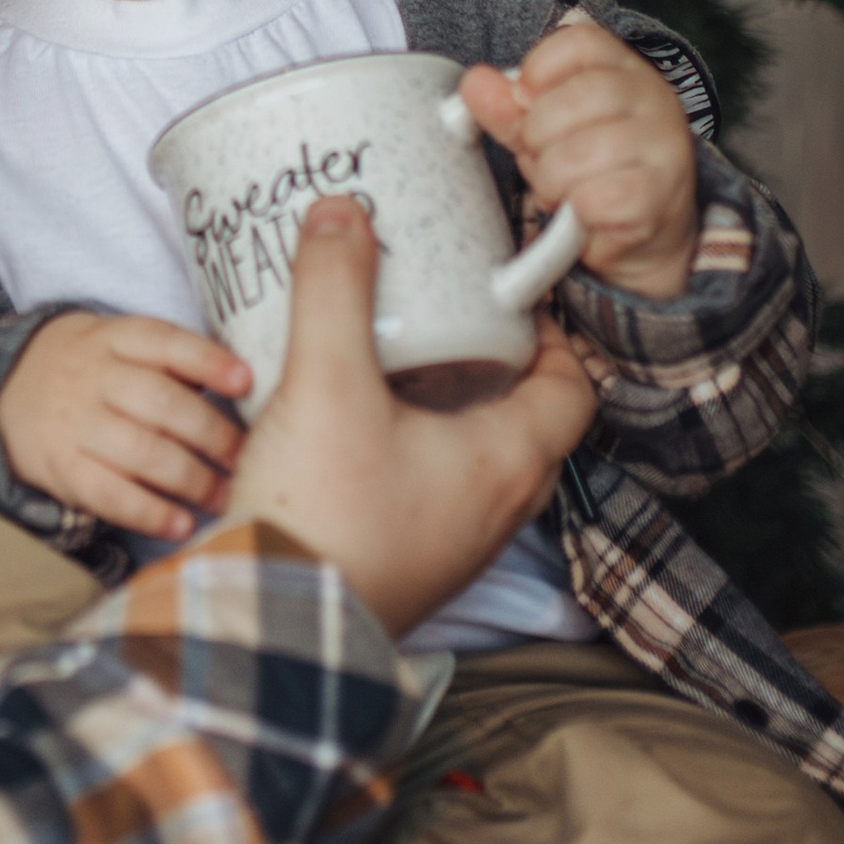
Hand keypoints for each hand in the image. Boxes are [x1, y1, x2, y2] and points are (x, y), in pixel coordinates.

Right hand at [0, 312, 253, 540]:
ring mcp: (75, 424)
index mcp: (113, 338)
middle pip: (162, 403)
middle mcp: (94, 377)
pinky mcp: (62, 469)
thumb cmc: (88, 370)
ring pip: (143, 452)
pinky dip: (149, 513)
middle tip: (246, 458)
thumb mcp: (117, 344)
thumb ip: (168, 359)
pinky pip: (109, 495)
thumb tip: (238, 385)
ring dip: (192, 479)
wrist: (4, 393)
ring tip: (225, 496)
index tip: (245, 381)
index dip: (208, 361)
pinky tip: (181, 525)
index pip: (165, 342)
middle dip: (213, 434)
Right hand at [229, 201, 594, 641]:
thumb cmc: (321, 518)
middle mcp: (497, 511)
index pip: (572, 389)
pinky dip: (415, 452)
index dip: (551, 336)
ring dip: (454, 411)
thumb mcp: (325, 383)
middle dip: (496, 366)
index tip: (508, 298)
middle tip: (451, 318)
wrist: (270, 630)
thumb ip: (333, 289)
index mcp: (508, 463)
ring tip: (399, 362)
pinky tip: (357, 428)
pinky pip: (434, 494)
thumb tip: (343, 214)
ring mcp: (455, 546)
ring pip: (479, 460)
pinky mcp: (409, 563)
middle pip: (527, 422)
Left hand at [455, 14, 697, 298]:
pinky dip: (576, 208)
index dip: (538, 69)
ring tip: (561, 188)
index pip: (580, 42)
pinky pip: (596, 199)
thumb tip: (474, 83)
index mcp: (625, 69)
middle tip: (541, 158)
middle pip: (575, 98)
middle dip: (538, 135)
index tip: (525, 101)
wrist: (645, 231)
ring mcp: (664, 147)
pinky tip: (584, 211)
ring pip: (580, 153)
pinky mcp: (660, 196)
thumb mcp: (545, 130)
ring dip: (553, 179)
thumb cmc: (593, 169)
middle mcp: (654, 99)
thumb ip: (510, 108)